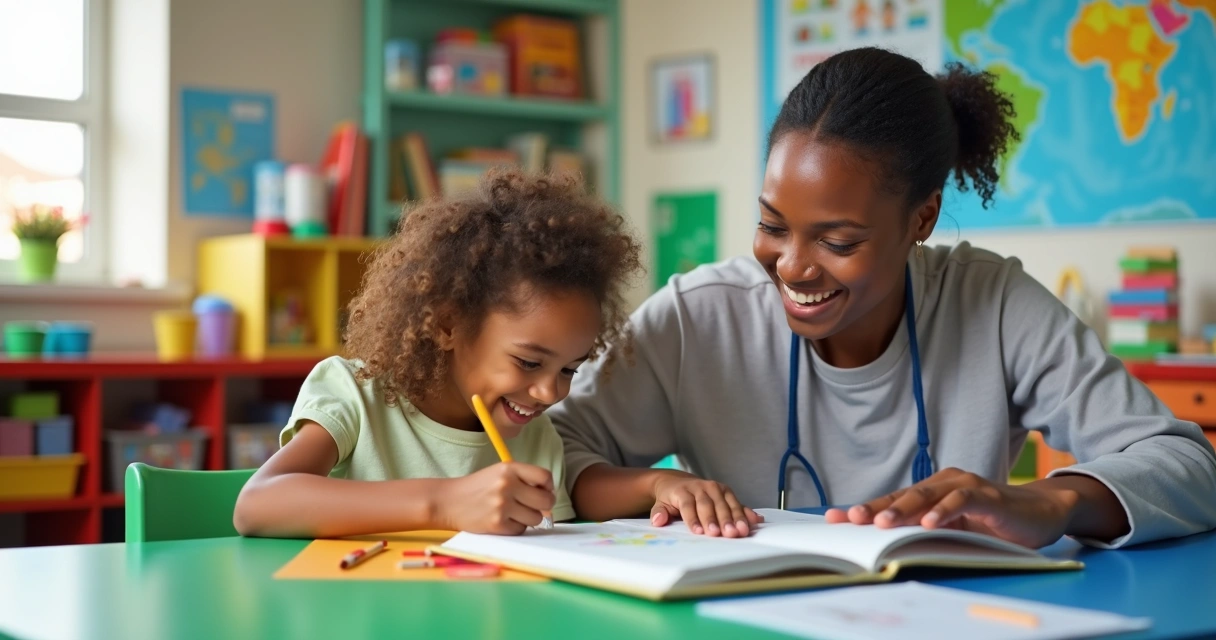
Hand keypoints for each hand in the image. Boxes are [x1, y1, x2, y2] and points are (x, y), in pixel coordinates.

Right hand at [436, 462, 555, 534]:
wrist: (448, 501)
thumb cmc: (478, 487)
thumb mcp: (499, 473)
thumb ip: (523, 480)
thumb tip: (549, 498)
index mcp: (509, 468)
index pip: (545, 477)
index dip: (549, 486)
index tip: (544, 491)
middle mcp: (507, 485)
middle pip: (546, 501)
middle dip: (544, 506)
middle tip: (534, 506)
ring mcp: (502, 505)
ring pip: (536, 518)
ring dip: (528, 518)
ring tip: (514, 513)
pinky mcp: (497, 524)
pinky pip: (521, 530)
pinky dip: (515, 527)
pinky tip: (503, 521)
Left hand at [650, 471, 762, 537]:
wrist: (677, 481)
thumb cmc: (670, 497)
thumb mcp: (660, 504)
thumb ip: (659, 512)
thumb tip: (657, 521)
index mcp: (683, 491)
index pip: (688, 505)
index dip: (694, 519)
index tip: (700, 532)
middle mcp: (701, 487)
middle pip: (709, 504)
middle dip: (718, 520)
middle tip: (724, 534)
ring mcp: (716, 488)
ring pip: (726, 503)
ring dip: (735, 518)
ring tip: (740, 531)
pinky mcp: (727, 491)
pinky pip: (738, 502)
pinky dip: (746, 512)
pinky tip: (755, 520)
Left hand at [824, 467, 1080, 547]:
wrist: (1042, 512)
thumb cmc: (995, 523)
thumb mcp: (956, 531)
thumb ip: (928, 533)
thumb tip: (890, 548)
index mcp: (931, 492)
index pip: (892, 501)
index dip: (864, 509)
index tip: (833, 519)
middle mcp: (944, 483)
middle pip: (902, 496)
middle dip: (873, 508)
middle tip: (850, 520)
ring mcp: (965, 486)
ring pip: (927, 495)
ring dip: (903, 509)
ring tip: (881, 523)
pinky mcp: (988, 496)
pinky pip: (961, 501)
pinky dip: (944, 511)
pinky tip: (929, 524)